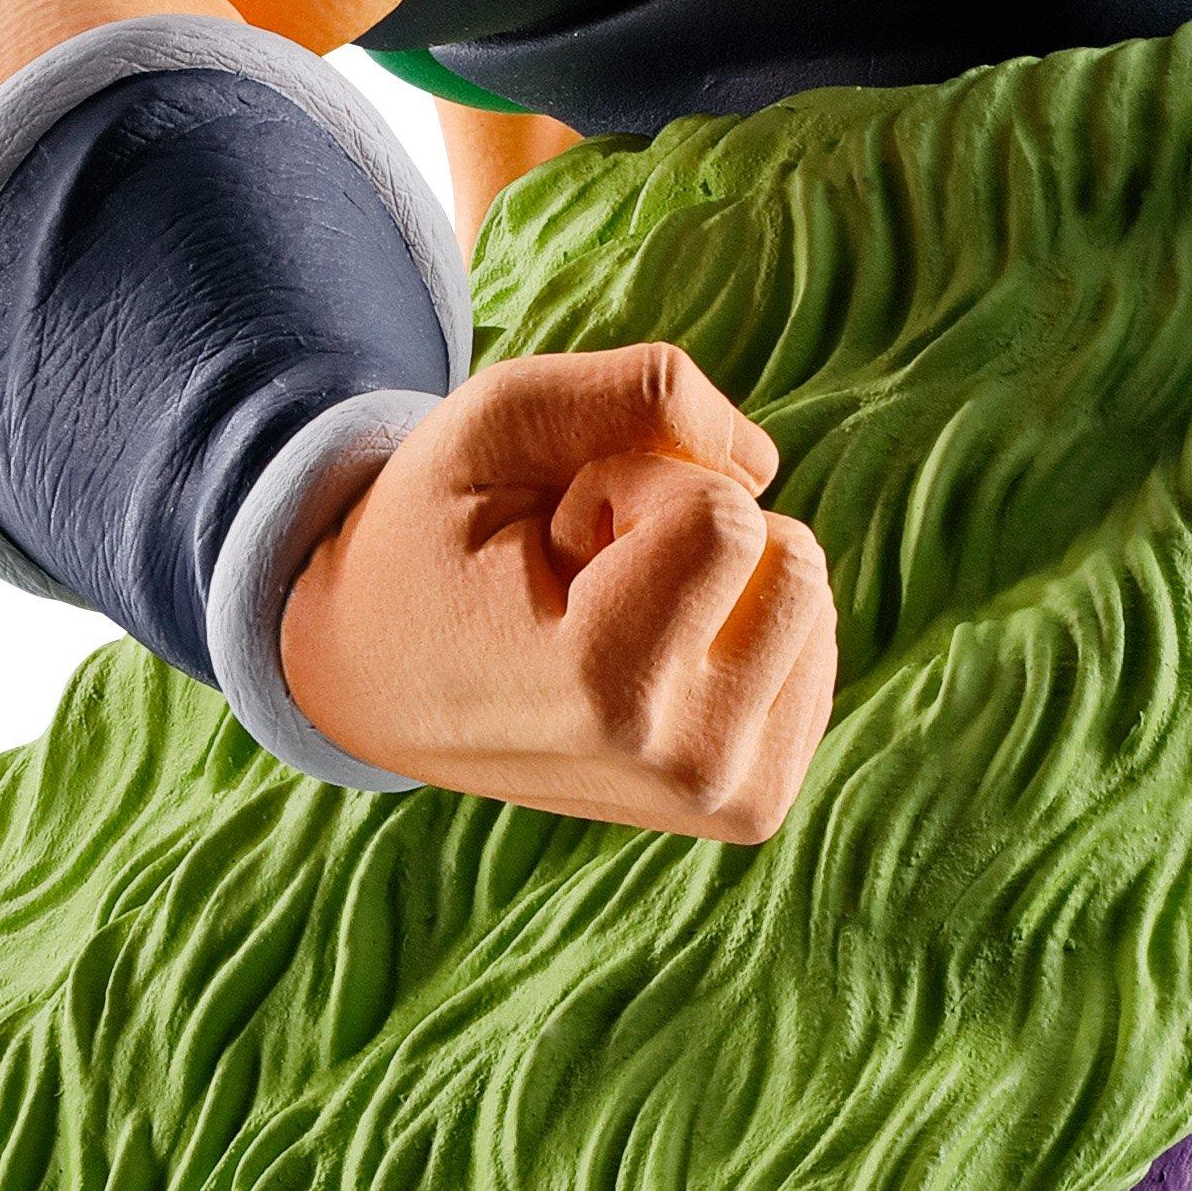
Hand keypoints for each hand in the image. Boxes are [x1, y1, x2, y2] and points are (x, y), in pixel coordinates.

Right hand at [279, 341, 839, 840]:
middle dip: (688, 535)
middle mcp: (687, 768)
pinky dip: (735, 626)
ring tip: (603, 621)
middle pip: (793, 558)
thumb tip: (765, 465)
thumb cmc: (434, 537)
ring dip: (710, 584)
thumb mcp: (494, 419)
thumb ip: (640, 389)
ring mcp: (729, 799)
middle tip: (580, 584)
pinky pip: (811, 647)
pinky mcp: (755, 801)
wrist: (380, 682)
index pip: (727, 516)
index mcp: (610, 695)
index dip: (635, 488)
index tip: (551, 543)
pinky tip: (643, 654)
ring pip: (809, 599)